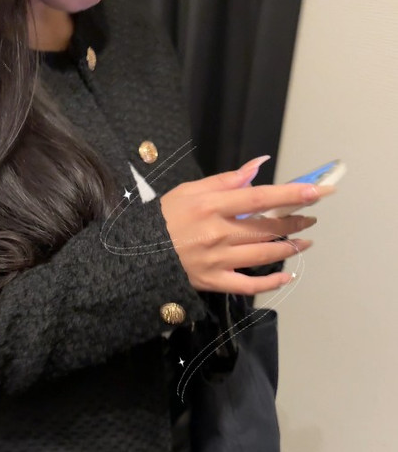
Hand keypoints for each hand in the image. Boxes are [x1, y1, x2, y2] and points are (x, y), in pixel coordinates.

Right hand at [160, 159, 335, 294]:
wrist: (136, 255)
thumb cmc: (163, 219)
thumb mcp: (188, 190)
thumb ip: (226, 180)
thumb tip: (258, 166)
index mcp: (211, 206)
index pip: (260, 198)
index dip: (291, 195)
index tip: (316, 191)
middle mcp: (218, 233)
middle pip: (267, 227)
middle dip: (295, 221)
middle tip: (311, 216)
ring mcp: (217, 260)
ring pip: (264, 254)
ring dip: (290, 247)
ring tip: (304, 241)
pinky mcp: (213, 282)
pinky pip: (249, 285)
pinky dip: (271, 282)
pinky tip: (287, 276)